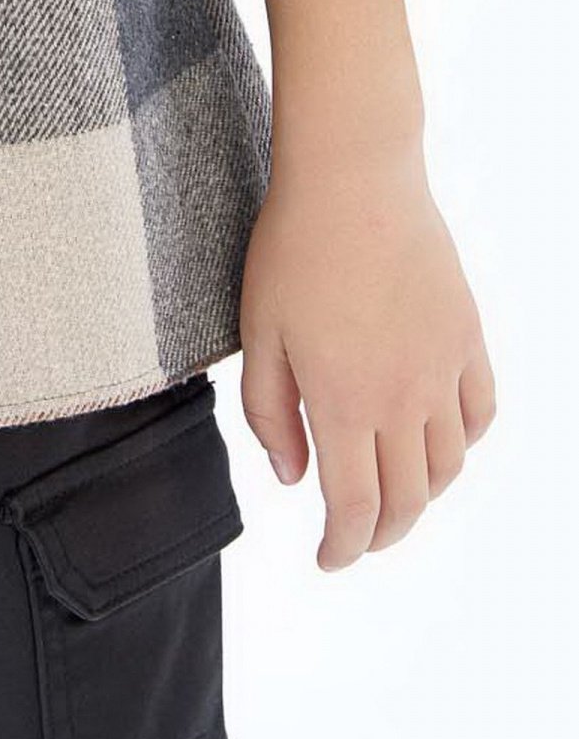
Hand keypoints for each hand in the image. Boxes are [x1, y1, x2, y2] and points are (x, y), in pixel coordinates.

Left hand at [237, 136, 495, 569]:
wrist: (353, 178)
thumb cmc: (292, 248)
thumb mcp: (258, 332)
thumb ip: (271, 413)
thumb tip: (291, 478)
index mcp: (346, 403)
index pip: (354, 509)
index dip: (343, 548)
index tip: (327, 560)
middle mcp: (404, 399)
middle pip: (407, 500)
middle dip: (381, 533)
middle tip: (357, 538)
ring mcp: (443, 369)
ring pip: (450, 466)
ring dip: (423, 495)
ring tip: (394, 494)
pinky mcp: (467, 336)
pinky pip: (481, 413)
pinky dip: (465, 443)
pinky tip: (440, 441)